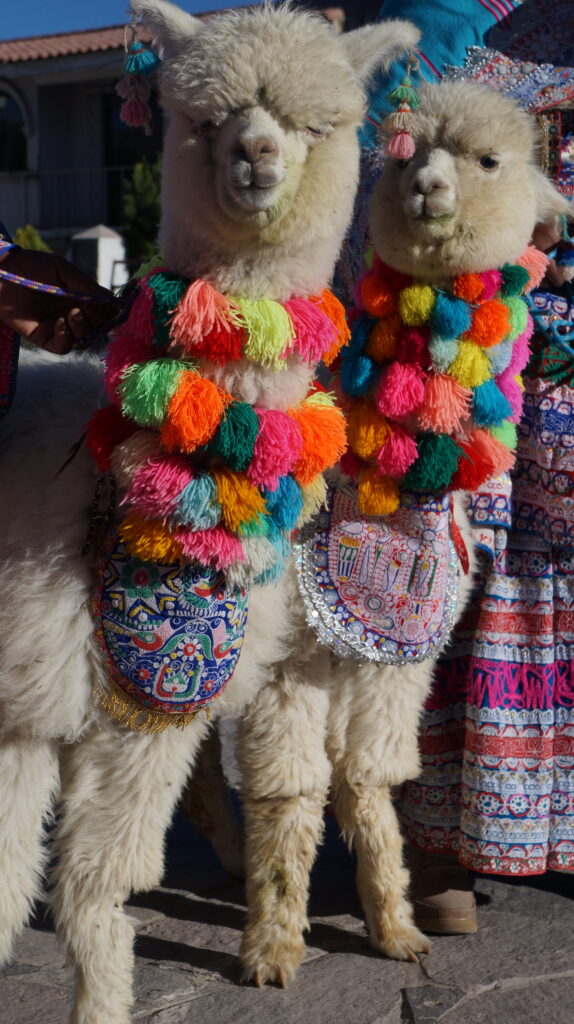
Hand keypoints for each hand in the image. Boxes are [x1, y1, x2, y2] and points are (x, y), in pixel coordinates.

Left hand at [0, 248, 120, 352]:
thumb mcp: (63, 269)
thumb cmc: (31, 266)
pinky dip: (66, 339)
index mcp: (78, 298)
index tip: (113, 307)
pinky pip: (62, 347)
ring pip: (82, 340)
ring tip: (73, 313)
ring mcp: (58, 327)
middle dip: (98, 321)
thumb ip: (85, 284)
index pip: (102, 312)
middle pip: (96, 328)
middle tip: (89, 309)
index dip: (110, 313)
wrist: (3, 273)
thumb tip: (109, 299)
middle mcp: (70, 314)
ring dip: (83, 328)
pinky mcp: (42, 337)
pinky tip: (60, 323)